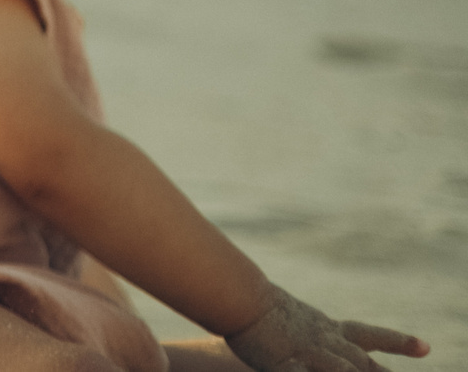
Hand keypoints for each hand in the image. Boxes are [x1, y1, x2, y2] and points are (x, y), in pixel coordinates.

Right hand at [223, 286, 429, 370]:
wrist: (238, 298)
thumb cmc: (260, 306)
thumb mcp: (297, 320)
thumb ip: (317, 333)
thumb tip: (336, 346)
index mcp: (328, 329)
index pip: (370, 335)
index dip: (398, 341)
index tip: (425, 347)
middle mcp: (325, 341)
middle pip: (363, 361)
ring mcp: (309, 352)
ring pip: (344, 370)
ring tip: (362, 371)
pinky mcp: (287, 364)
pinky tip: (304, 371)